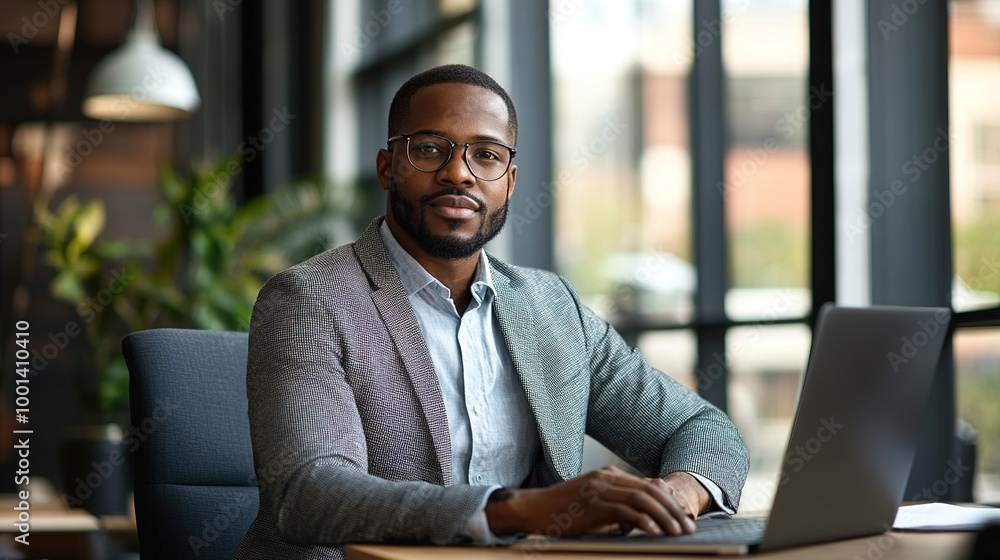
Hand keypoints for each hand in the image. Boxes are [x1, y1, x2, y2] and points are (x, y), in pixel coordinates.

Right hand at [484, 466, 710, 537]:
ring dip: (664, 516)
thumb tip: (640, 523)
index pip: (648, 485)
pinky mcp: (593, 503)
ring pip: (643, 499)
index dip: (669, 502)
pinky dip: (644, 521)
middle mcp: (607, 478)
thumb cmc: (562, 512)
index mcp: (609, 476)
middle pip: (650, 490)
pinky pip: (626, 511)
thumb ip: (616, 510)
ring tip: (677, 532)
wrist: (534, 509)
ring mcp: (600, 488)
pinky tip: (655, 532)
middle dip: (673, 509)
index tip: (684, 518)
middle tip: (688, 527)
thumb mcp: (594, 506)